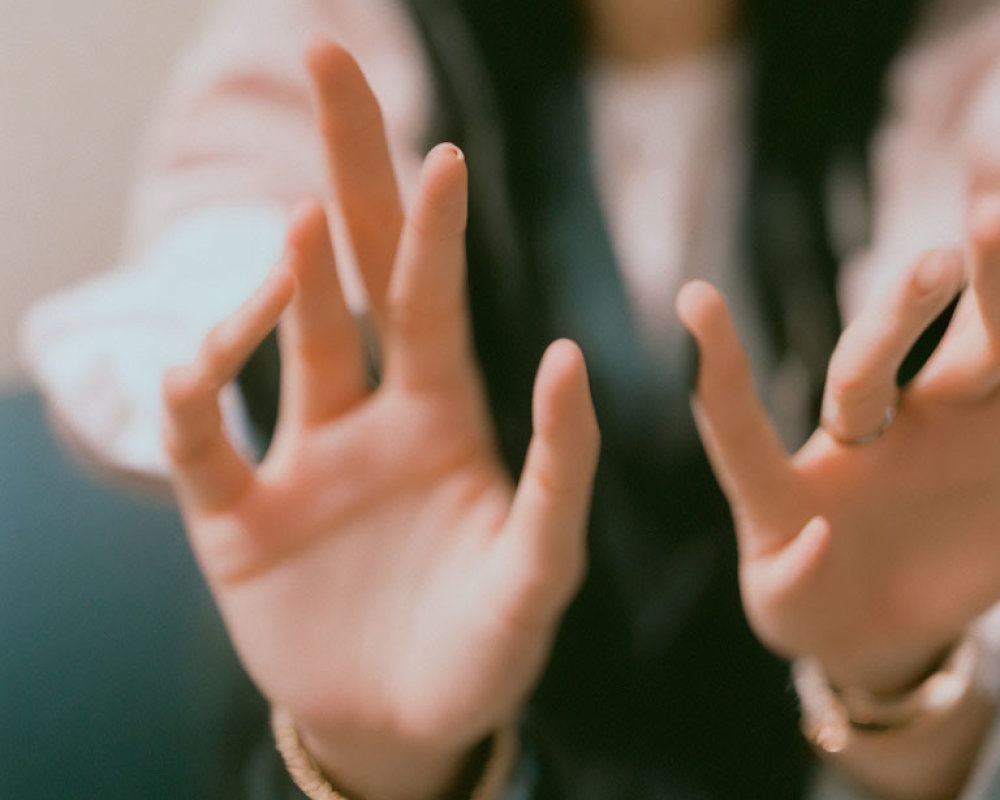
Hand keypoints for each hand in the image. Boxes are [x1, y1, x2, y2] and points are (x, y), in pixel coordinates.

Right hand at [161, 43, 598, 799]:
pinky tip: (194, 369)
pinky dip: (189, 403)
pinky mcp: (236, 520)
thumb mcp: (539, 569)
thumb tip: (570, 356)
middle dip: (345, 174)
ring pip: (278, 345)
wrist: (406, 722)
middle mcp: (368, 418)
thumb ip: (560, 473)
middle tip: (330, 67)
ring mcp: (299, 461)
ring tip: (296, 231)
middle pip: (351, 275)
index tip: (440, 151)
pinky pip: (200, 448)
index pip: (431, 298)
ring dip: (283, 286)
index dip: (432, 226)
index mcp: (444, 418)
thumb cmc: (484, 647)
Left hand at [676, 193, 999, 695]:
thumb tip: (821, 537)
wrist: (892, 623)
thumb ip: (792, 580)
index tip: (693, 297)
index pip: (741, 417)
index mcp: (787, 477)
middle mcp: (863, 433)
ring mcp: (940, 434)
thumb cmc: (815, 609)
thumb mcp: (788, 609)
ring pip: (968, 354)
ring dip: (989, 293)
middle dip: (898, 314)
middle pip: (872, 360)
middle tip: (937, 262)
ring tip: (997, 217)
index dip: (719, 365)